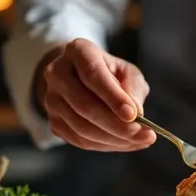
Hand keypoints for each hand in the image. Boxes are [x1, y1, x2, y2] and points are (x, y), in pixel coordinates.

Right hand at [40, 39, 156, 150]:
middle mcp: (57, 73)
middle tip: (144, 134)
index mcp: (78, 51)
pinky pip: (79, 140)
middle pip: (84, 105)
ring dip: (114, 139)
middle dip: (116, 125)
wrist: (81, 78)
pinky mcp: (53, 121)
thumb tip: (136, 113)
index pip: (92, 74)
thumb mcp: (127, 71)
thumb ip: (134, 88)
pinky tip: (126, 143)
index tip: (133, 115)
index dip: (112, 97)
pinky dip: (106, 145)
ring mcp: (51, 99)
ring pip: (81, 127)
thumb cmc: (111, 72)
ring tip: (140, 140)